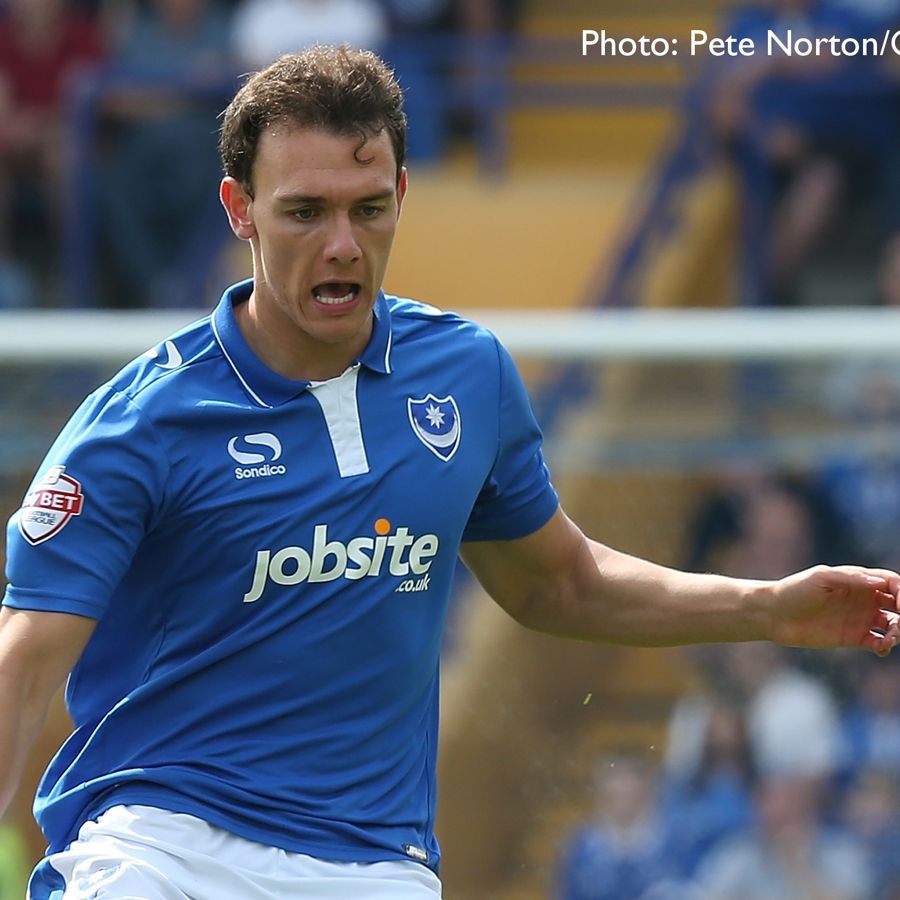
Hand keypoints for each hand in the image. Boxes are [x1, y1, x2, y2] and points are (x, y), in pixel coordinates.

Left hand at [768, 565, 899, 655]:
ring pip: (893, 625)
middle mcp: (863, 598)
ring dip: (899, 632)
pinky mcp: (853, 637)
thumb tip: (879, 582)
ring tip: (890, 639)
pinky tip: (880, 647)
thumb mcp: (820, 578)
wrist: (774, 614)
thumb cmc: (795, 590)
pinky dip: (886, 646)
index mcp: (858, 580)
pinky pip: (879, 642)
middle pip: (898, 604)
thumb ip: (850, 578)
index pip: (892, 582)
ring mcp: (860, 618)